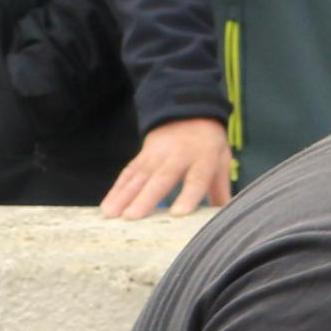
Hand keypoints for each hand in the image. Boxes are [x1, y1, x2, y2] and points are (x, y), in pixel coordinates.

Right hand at [102, 117, 231, 219]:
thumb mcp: (221, 161)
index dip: (188, 195)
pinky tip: (106, 206)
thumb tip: (223, 220)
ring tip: (110, 215)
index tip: (178, 213)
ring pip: (139, 176)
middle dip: (145, 198)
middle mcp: (177, 156)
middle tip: (132, 217)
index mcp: (203, 158)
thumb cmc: (208, 144)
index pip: (196, 178)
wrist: (188, 110)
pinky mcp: (142, 156)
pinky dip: (116, 190)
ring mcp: (156, 155)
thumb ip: (220, 190)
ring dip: (123, 196)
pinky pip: (128, 173)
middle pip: (161, 178)